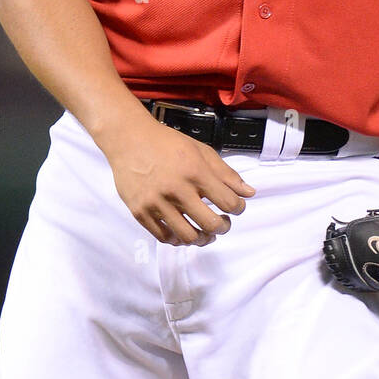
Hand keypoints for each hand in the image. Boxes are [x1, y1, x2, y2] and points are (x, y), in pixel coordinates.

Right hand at [106, 113, 255, 246]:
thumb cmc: (167, 143)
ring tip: (206, 234)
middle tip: (223, 224)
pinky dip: (178, 239)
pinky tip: (184, 232)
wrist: (129, 139)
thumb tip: (249, 193)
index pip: (228, 202)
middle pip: (210, 224)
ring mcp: (156, 202)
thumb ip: (226, 173)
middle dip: (223, 227)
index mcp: (195, 171)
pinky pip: (164, 237)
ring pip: (187, 236)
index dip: (238, 208)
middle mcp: (176, 189)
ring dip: (203, 239)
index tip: (237, 207)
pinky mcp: (140, 212)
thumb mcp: (201, 151)